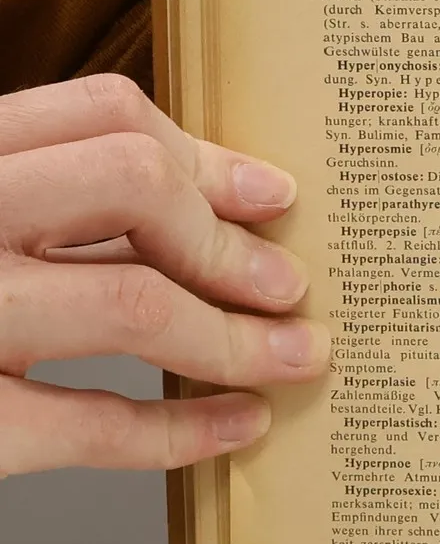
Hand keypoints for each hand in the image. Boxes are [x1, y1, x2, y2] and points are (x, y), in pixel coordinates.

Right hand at [0, 73, 328, 475]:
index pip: (96, 113)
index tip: (268, 197)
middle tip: (286, 287)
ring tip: (294, 358)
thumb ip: (42, 206)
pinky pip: (95, 424)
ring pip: (134, 302)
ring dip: (238, 337)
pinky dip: (185, 430)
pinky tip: (236, 426)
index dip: (204, 156)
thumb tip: (206, 212)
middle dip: (228, 242)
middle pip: (130, 182)